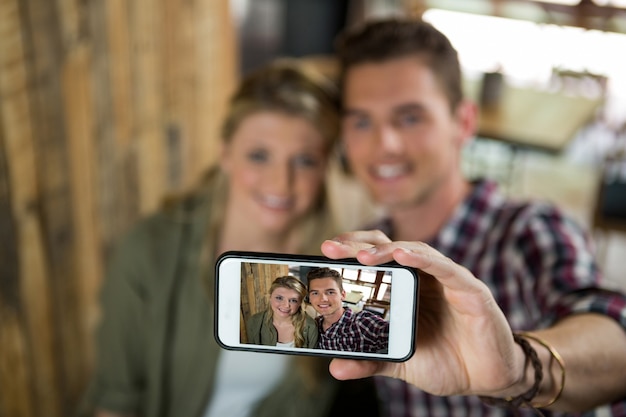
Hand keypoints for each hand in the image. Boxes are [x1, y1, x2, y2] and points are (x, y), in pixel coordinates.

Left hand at [321, 230, 524, 397]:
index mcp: (406, 288)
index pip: (375, 260)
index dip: (351, 252)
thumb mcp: (401, 362)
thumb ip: (370, 361)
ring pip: (415, 252)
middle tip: (330, 247)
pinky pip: (445, 268)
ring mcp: (448, 280)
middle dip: (358, 245)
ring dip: (386, 251)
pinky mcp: (470, 290)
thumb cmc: (447, 360)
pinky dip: (423, 259)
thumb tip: (335, 367)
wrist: (488, 377)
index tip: (324, 252)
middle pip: (389, 248)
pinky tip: (403, 255)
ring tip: (363, 256)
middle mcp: (425, 278)